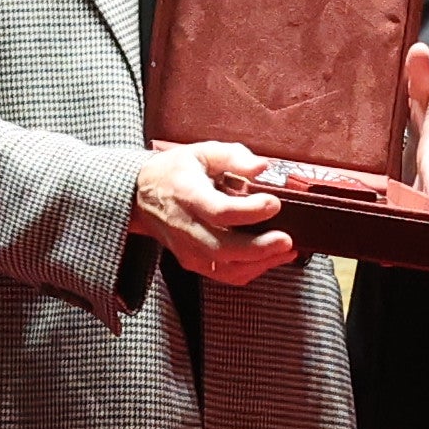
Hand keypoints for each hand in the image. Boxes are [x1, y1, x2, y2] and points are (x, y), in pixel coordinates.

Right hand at [131, 142, 301, 283]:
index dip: (249, 211)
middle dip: (260, 248)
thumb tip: (262, 167)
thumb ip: (233, 157)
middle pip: (224, 248)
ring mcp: (188, 249)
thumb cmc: (175, 172)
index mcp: (187, 195)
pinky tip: (271, 258)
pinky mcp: (192, 262)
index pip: (219, 211)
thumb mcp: (202, 152)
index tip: (273, 203)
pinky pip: (224, 275)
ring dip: (260, 263)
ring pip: (226, 267)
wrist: (140, 196)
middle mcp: (186, 227)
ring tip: (287, 250)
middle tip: (287, 239)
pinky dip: (251, 271)